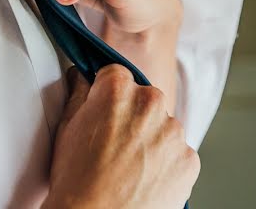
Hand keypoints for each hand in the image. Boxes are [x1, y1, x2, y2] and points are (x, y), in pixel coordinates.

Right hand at [44, 65, 198, 208]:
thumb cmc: (76, 180)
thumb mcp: (66, 128)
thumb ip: (77, 94)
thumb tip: (80, 78)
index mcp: (117, 90)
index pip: (116, 74)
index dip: (107, 93)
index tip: (104, 110)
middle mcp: (150, 103)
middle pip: (144, 99)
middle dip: (132, 115)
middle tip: (114, 143)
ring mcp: (173, 133)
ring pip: (163, 127)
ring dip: (151, 139)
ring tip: (129, 166)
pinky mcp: (189, 160)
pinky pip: (178, 153)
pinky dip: (166, 163)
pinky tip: (144, 178)